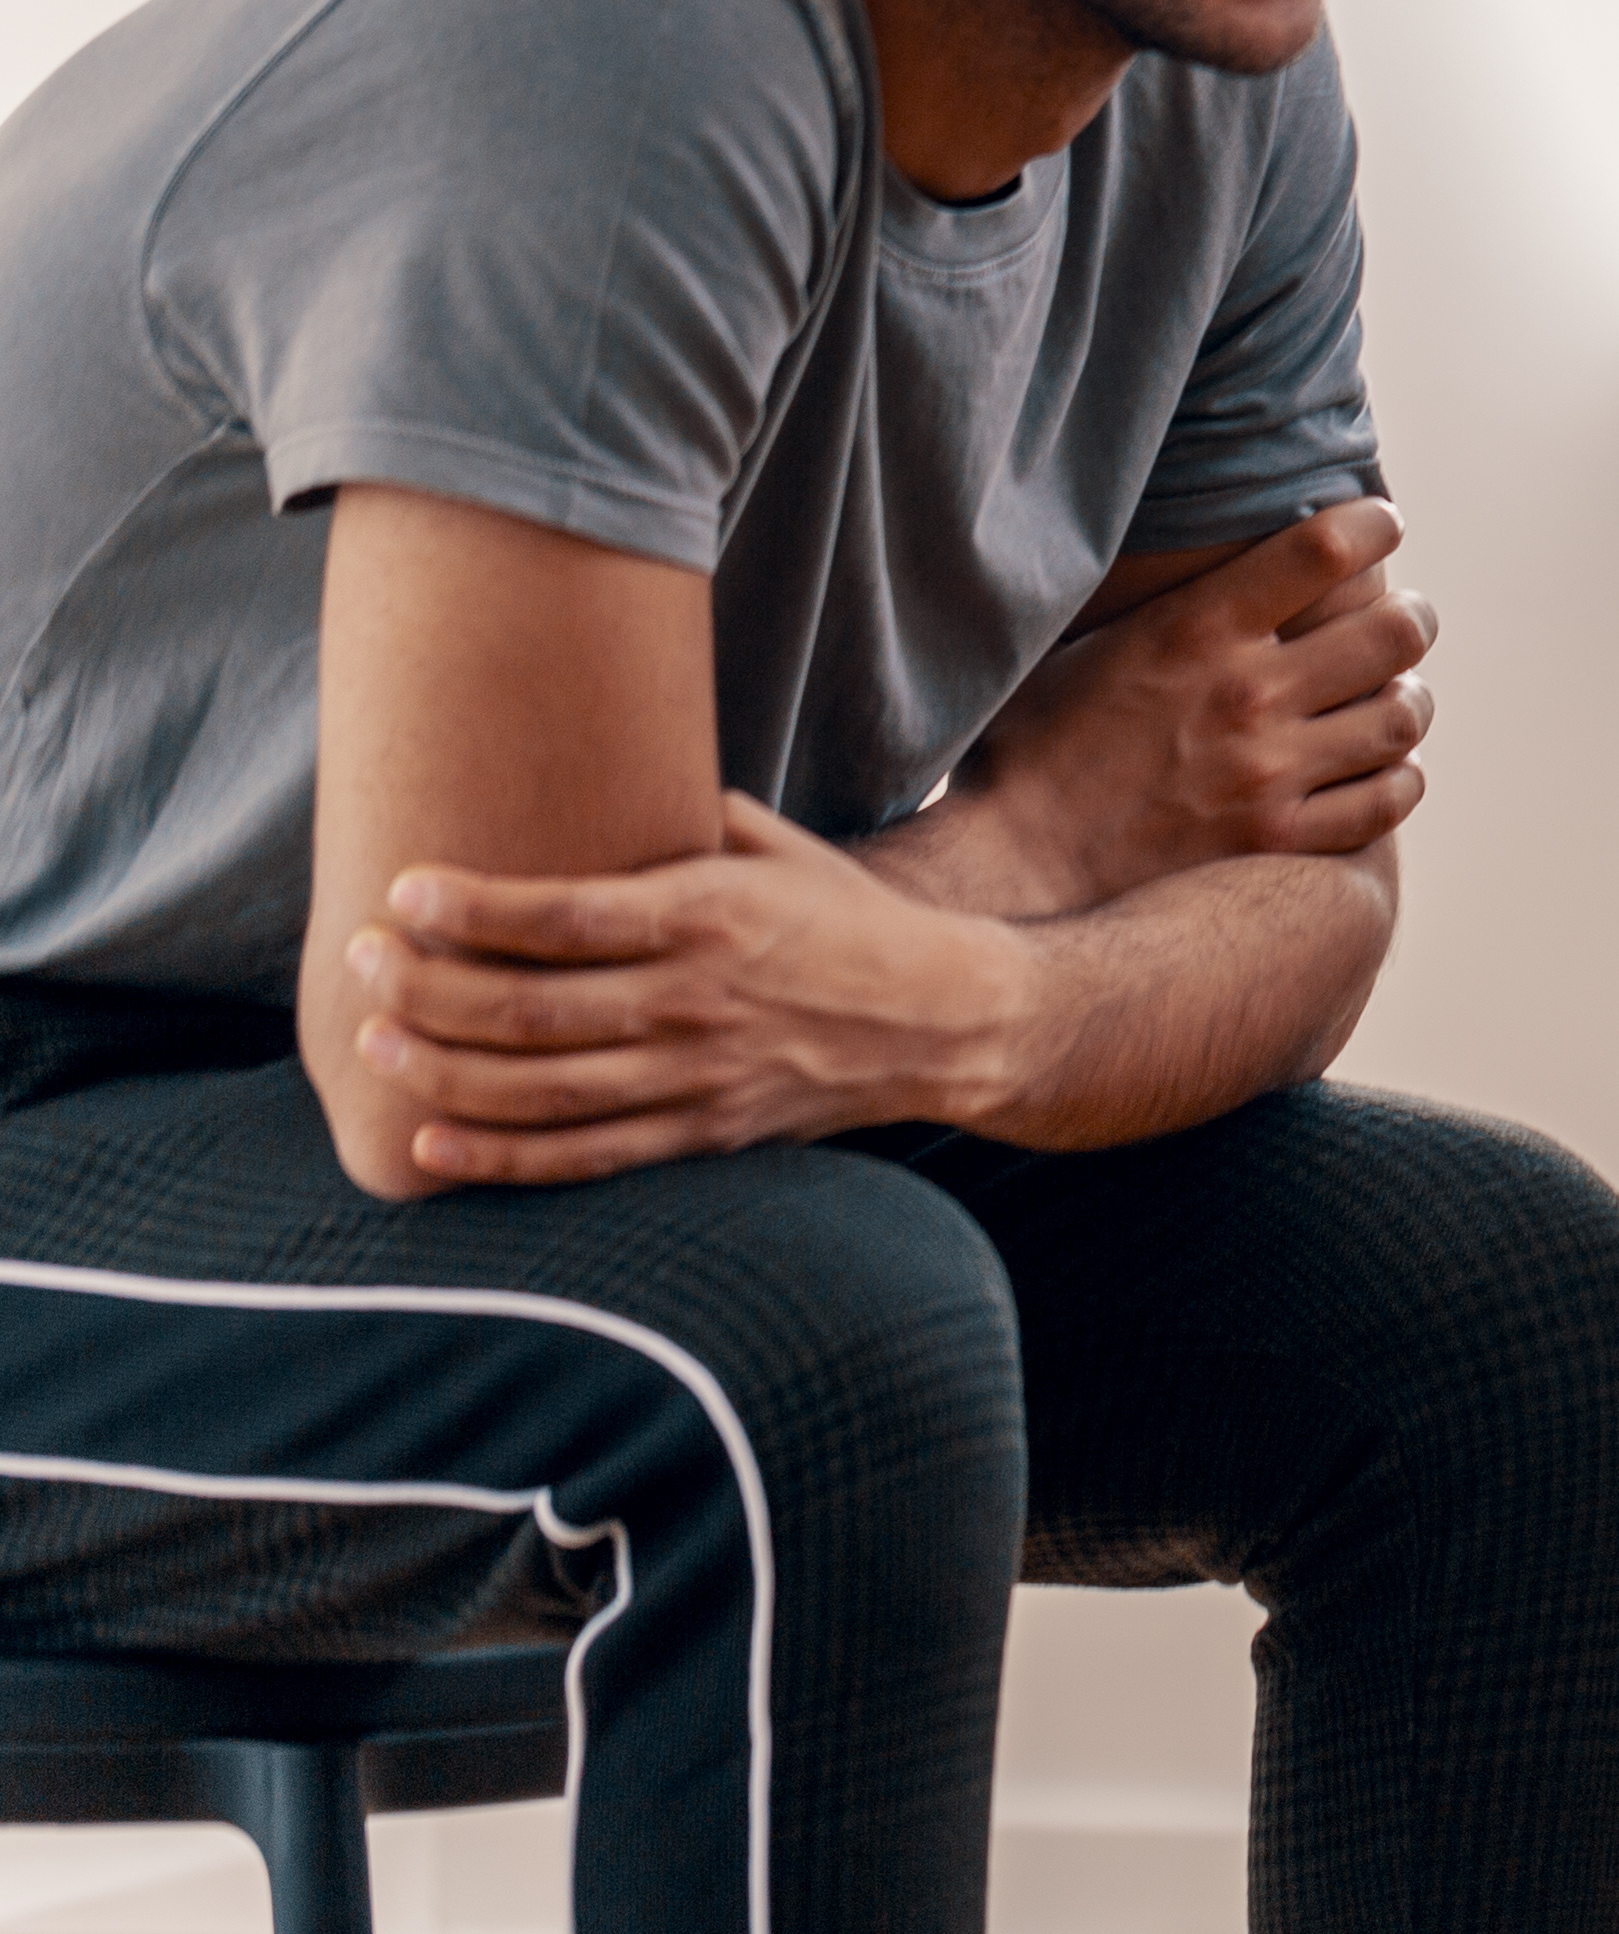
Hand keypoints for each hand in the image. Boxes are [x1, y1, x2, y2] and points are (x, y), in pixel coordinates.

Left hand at [345, 799, 1041, 1185]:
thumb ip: (683, 823)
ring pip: (537, 1089)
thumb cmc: (847, 919)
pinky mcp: (701, 1134)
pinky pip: (580, 1158)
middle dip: (423, 984)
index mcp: (711, 915)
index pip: (562, 916)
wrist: (945, 1019)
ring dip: (439, 1069)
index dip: (468, 908)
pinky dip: (495, 1158)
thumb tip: (591, 775)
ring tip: (374, 1040)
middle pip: (526, 1006)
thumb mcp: (778, 849)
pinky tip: (427, 1143)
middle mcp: (696, 1000)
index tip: (401, 890)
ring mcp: (696, 1077)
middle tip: (359, 959)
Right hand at [953, 500, 1433, 905]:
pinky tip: (1384, 767)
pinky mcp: (1278, 840)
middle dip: (1411, 616)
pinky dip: (1398, 777)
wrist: (1010, 864)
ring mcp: (1269, 773)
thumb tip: (1208, 550)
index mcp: (1196, 629)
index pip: (1327, 550)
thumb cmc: (1029, 746)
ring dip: (1409, 699)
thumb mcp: (1084, 643)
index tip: (1381, 524)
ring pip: (1400, 718)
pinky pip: (1384, 801)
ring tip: (1397, 694)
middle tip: (1405, 617)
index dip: (1373, 525)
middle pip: (1394, 632)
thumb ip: (1161, 600)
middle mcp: (1247, 695)